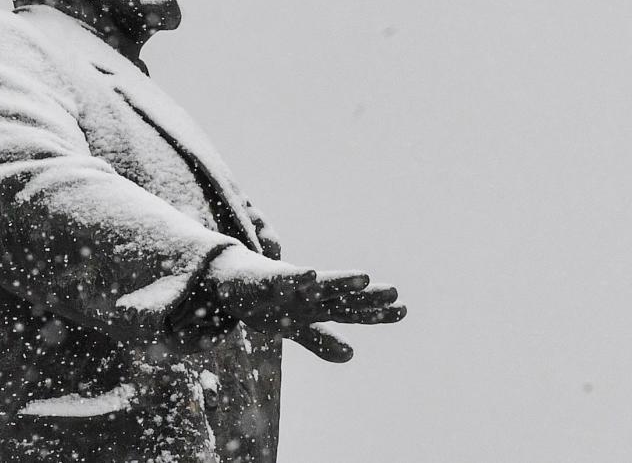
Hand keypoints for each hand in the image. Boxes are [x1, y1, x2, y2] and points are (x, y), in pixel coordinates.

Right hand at [205, 246, 405, 362]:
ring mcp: (288, 286)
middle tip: (395, 292)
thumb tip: (351, 355)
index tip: (404, 310)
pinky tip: (307, 276)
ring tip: (363, 277)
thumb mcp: (294, 327)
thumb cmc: (266, 303)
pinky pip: (279, 280)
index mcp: (316, 307)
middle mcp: (307, 295)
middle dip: (366, 296)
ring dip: (339, 281)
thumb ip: (321, 340)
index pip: (352, 312)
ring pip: (317, 285)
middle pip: (342, 297)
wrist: (228, 279)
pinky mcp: (263, 280)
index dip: (376, 313)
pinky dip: (293, 278)